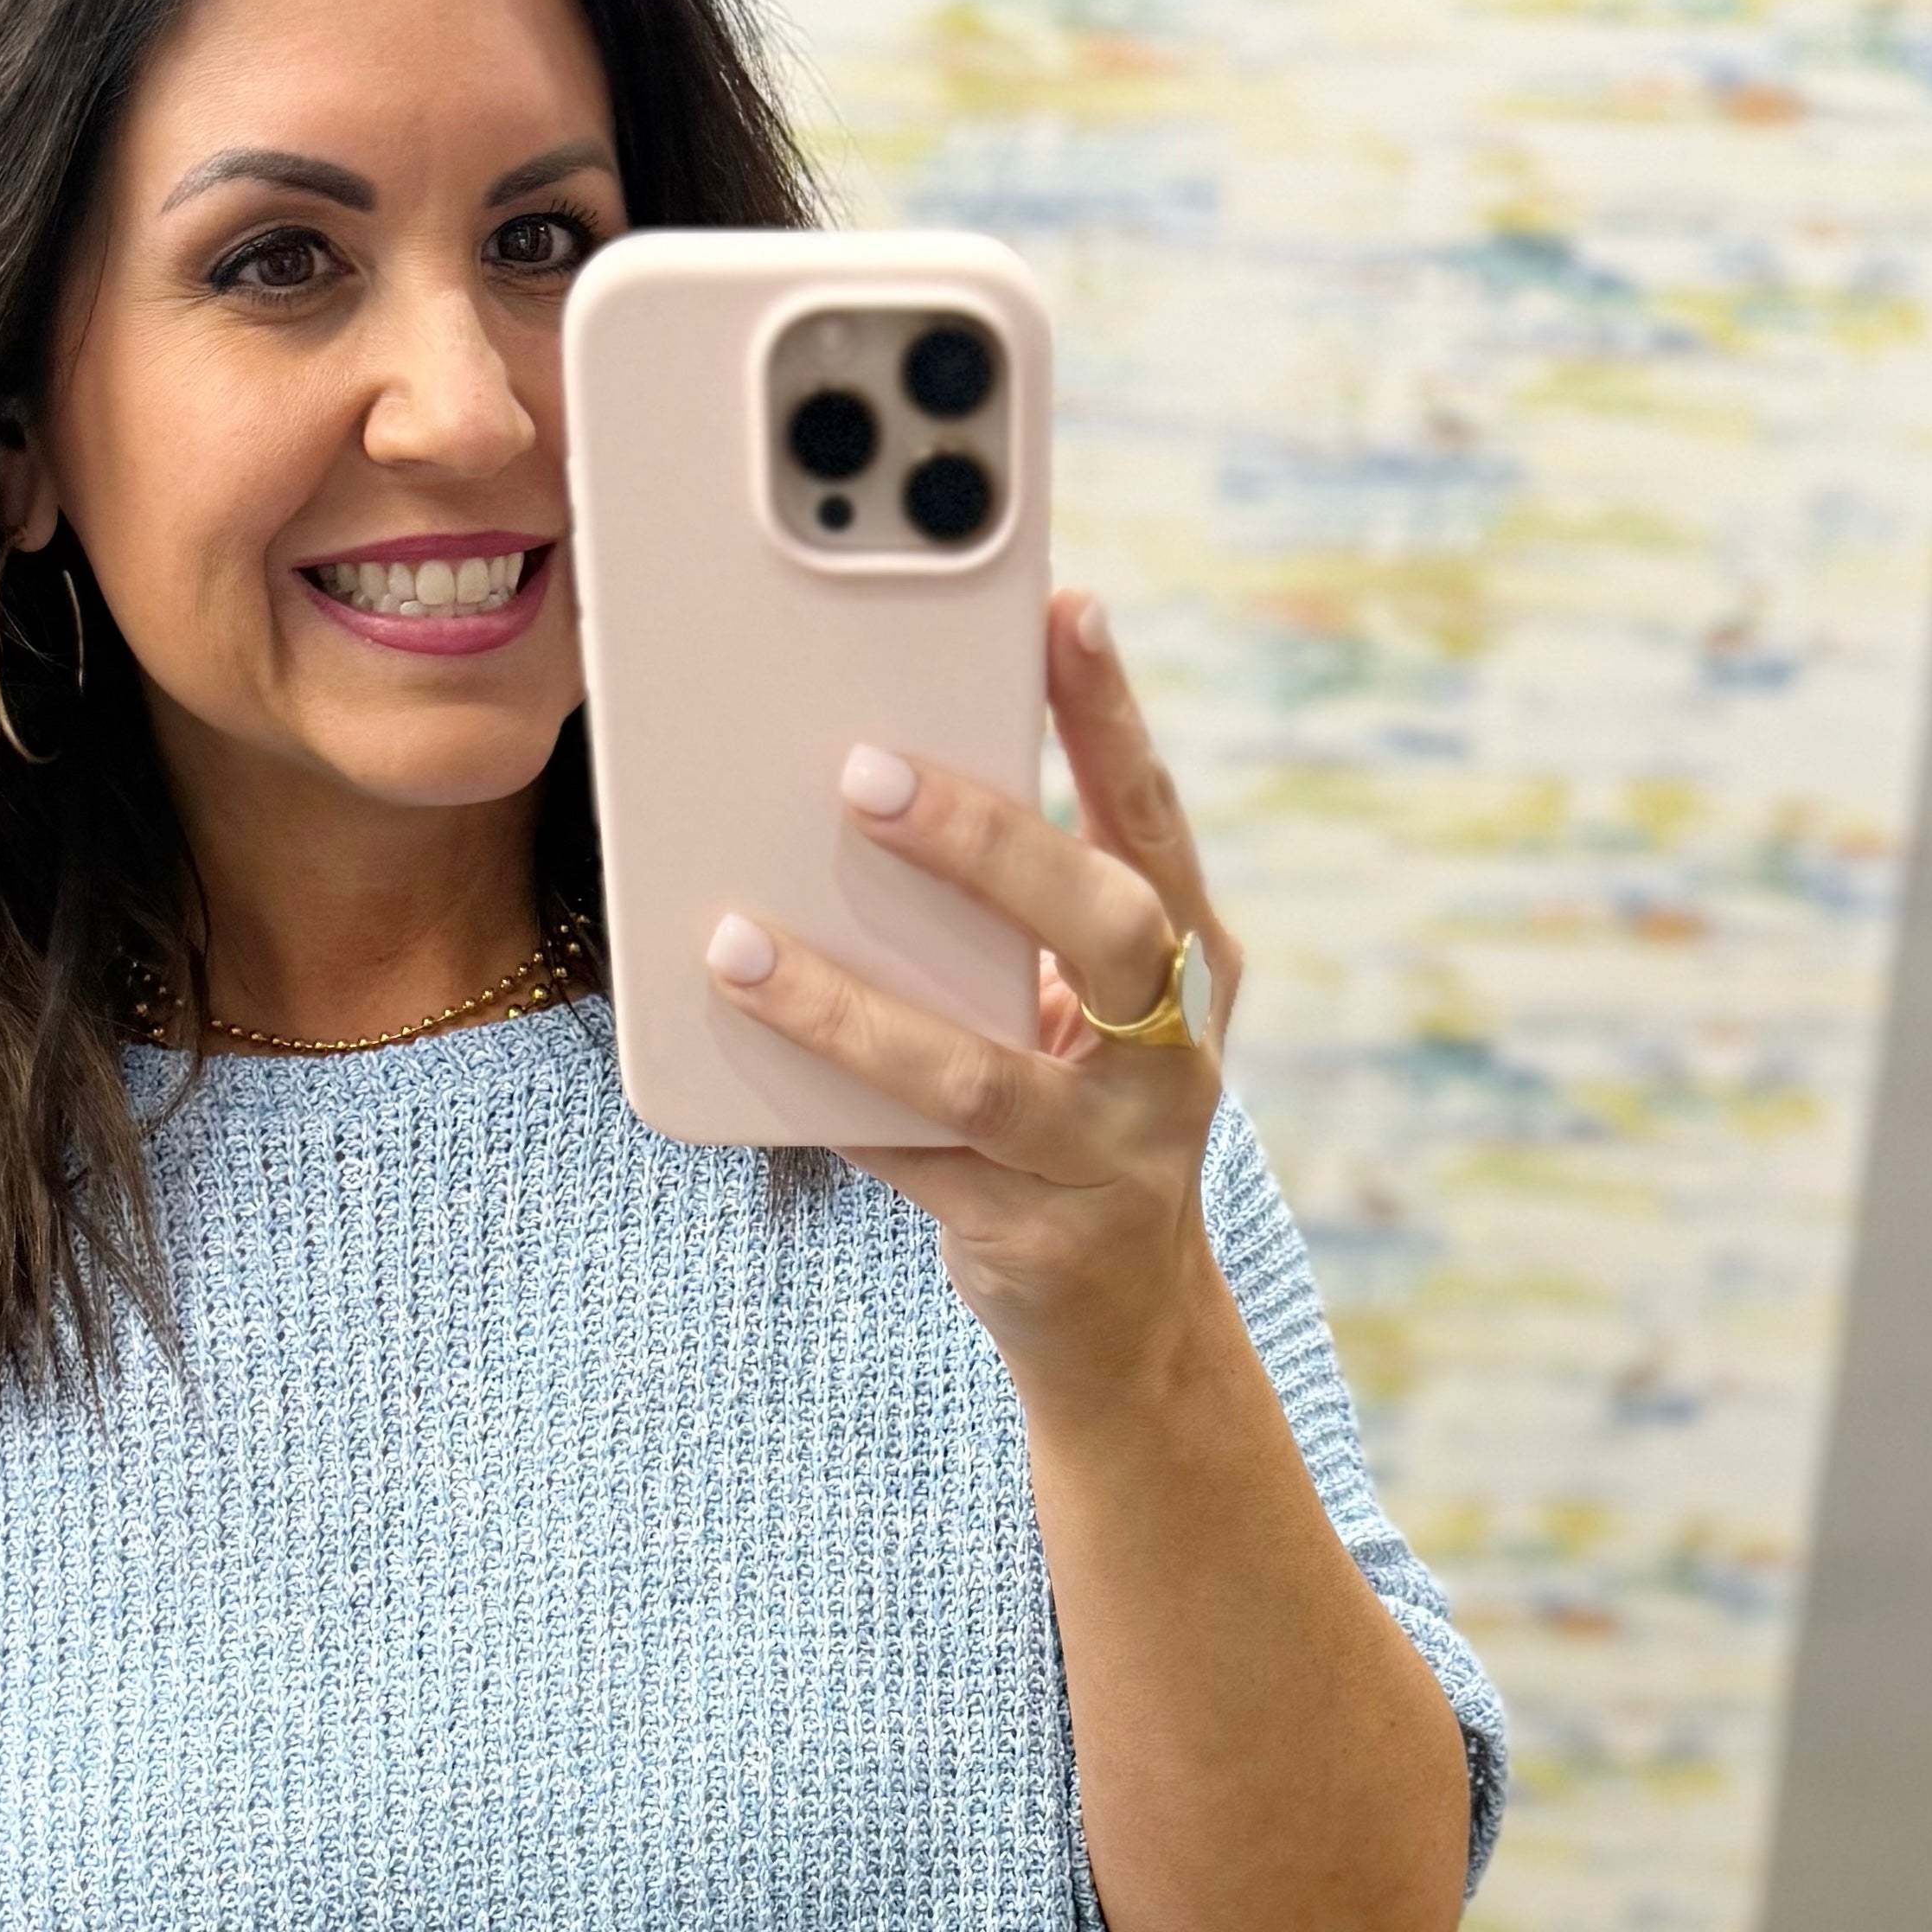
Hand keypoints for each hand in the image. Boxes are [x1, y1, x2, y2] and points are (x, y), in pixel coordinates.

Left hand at [703, 591, 1245, 1401]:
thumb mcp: (1084, 1011)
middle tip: (861, 774)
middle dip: (990, 843)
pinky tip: (745, 1057)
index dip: (1113, 716)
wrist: (1125, 1322)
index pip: (1155, 821)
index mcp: (1194, 968)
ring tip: (738, 943)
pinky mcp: (1037, 1242)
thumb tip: (874, 785)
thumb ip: (1025, 920)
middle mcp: (1176, 1059)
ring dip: (849, 1008)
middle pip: (1106, 929)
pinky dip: (829, 1108)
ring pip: (979, 1076)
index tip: (1061, 609)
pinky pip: (912, 1167)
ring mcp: (1113, 1160)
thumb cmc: (1080, 1116)